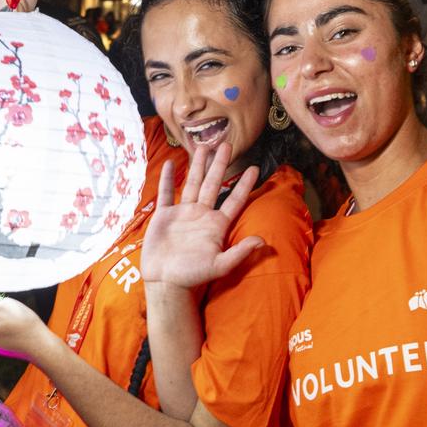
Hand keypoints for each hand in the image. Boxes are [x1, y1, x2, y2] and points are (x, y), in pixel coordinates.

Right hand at [140, 143, 262, 290]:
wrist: (166, 283)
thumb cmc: (193, 276)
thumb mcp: (220, 266)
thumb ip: (240, 253)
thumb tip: (263, 241)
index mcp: (216, 225)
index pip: (234, 200)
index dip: (244, 185)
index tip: (255, 168)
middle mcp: (201, 215)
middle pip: (212, 184)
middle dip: (219, 164)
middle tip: (227, 144)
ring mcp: (182, 214)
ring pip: (191, 183)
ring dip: (197, 165)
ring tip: (202, 146)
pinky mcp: (164, 217)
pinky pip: (166, 193)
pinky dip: (167, 179)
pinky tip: (170, 164)